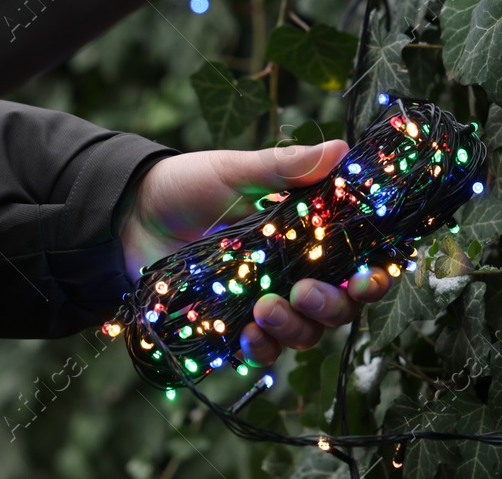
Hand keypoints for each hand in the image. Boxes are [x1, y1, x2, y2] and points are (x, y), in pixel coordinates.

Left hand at [117, 141, 391, 366]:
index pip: (357, 261)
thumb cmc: (188, 185)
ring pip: (306, 332)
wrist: (128, 216)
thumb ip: (287, 167)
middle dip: (332, 306)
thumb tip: (340, 149)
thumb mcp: (237, 171)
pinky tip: (247, 336)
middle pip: (340, 306)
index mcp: (307, 233)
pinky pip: (263, 351)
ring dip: (296, 327)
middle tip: (305, 291)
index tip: (368, 277)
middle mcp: (296, 271)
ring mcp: (267, 301)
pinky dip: (262, 349)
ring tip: (265, 308)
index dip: (373, 276)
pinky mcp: (234, 325)